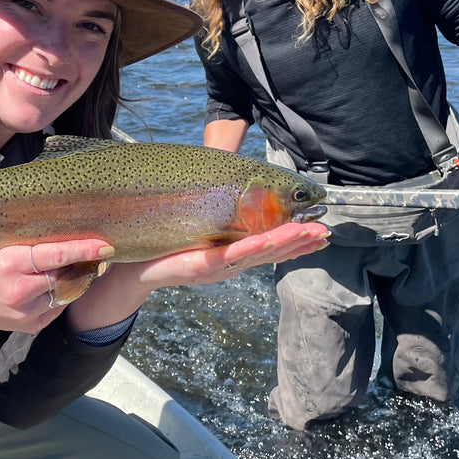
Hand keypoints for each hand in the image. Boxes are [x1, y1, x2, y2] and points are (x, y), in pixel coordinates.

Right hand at [0, 240, 113, 338]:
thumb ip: (28, 243)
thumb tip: (66, 226)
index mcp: (10, 264)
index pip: (55, 255)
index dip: (83, 249)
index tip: (105, 245)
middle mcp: (20, 290)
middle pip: (65, 273)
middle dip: (83, 262)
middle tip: (98, 250)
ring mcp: (27, 311)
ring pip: (66, 291)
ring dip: (77, 278)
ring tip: (82, 265)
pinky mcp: (32, 325)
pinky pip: (59, 306)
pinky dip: (64, 293)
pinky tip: (63, 283)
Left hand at [135, 220, 330, 290]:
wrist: (135, 268)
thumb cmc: (169, 245)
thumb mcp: (203, 230)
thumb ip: (224, 215)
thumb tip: (242, 190)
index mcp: (234, 253)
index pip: (272, 247)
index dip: (297, 242)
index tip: (321, 233)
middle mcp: (230, 263)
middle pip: (271, 252)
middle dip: (299, 242)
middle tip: (323, 232)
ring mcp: (216, 266)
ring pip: (255, 254)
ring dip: (282, 244)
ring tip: (305, 234)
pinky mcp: (198, 265)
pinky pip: (227, 256)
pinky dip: (248, 249)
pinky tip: (265, 240)